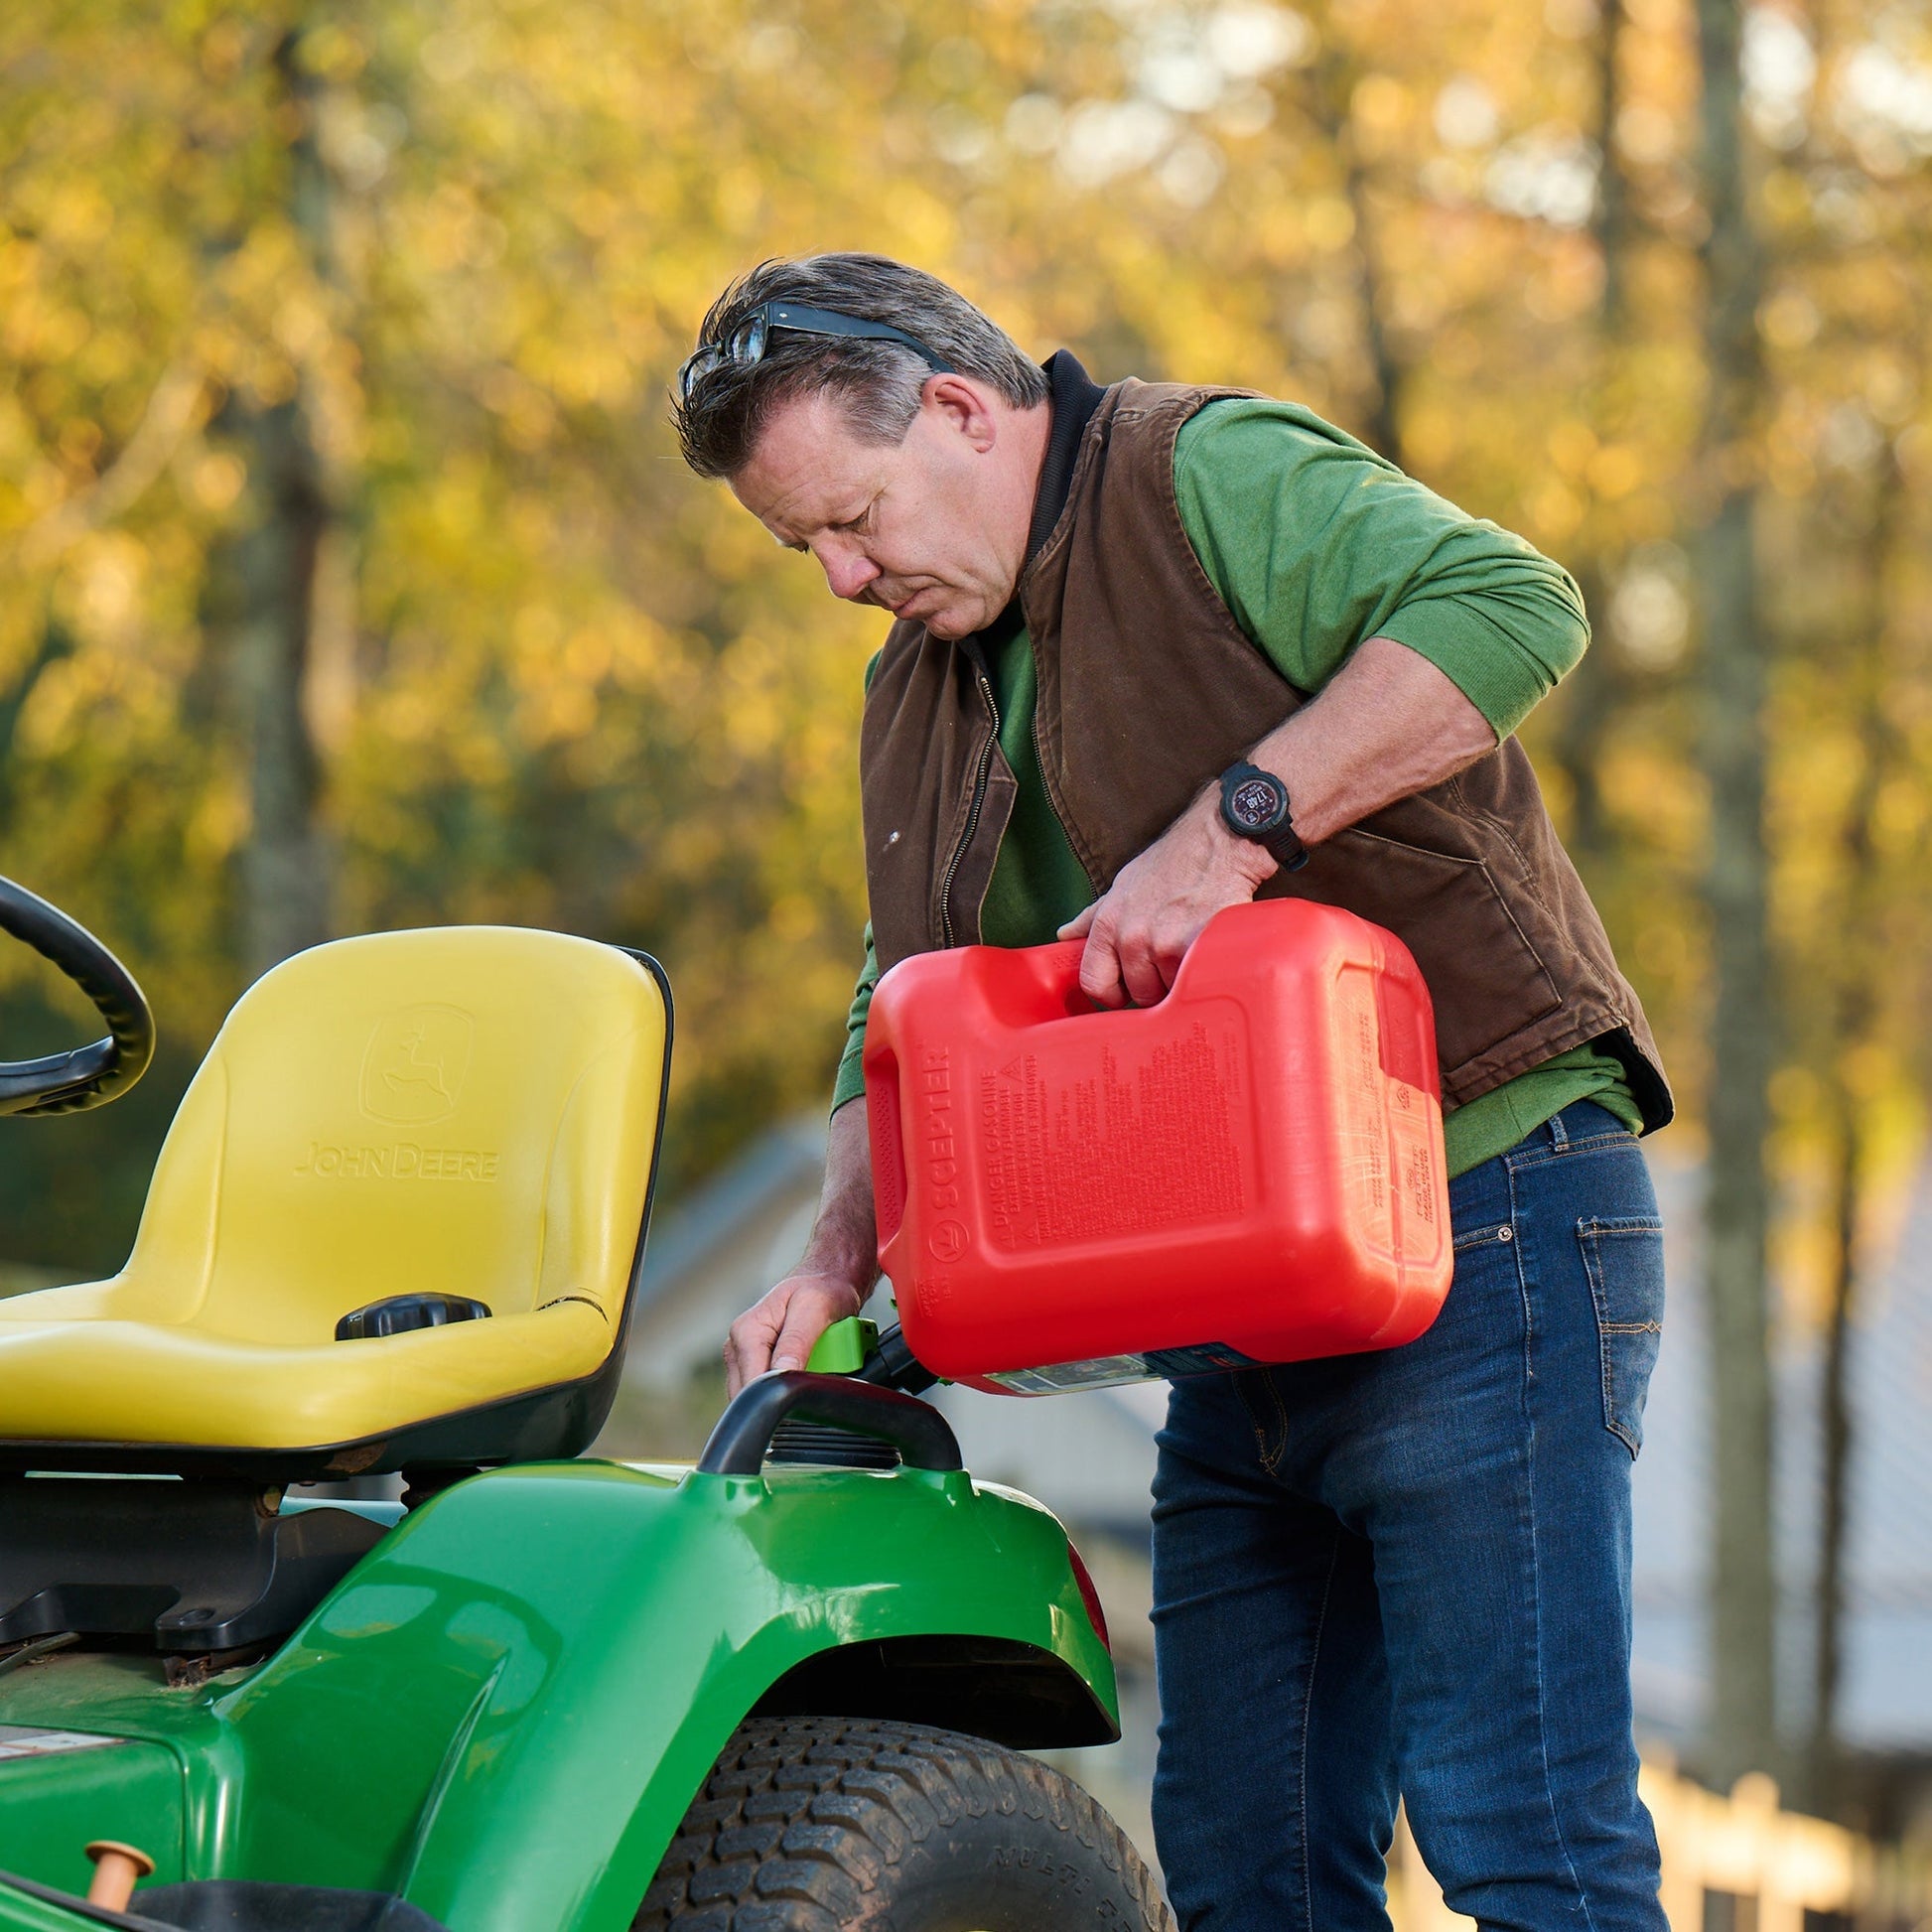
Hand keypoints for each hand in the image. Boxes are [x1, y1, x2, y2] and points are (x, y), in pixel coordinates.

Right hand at [724, 1268, 864, 1396]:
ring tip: (811, 1366)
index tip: (803, 1391)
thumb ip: (797, 1341)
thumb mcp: (815, 1309)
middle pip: (752, 1396)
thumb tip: (781, 1372)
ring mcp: (742, 1359)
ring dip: (784, 1390)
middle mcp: (736, 1347)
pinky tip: (802, 1370)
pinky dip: (785, 1387)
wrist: (822, 1284)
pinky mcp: (752, 1367)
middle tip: (813, 1373)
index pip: (753, 1383)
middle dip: (781, 1393)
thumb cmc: (820, 1292)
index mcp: (746, 1332)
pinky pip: (767, 1391)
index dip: (778, 1394)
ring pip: (760, 1397)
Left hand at [1058, 787, 1275, 1007]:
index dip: (1112, 994)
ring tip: (1194, 947)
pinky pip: (1197, 983)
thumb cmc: (1172, 864)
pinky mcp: (1200, 948)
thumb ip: (1093, 918)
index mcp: (1108, 925)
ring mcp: (1167, 944)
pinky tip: (1209, 951)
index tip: (1127, 991)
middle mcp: (1133, 937)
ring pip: (1172, 992)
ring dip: (1184, 979)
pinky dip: (1205, 974)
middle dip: (1157, 985)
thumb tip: (1066, 936)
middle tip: (1173, 958)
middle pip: (1140, 994)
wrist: (1218, 841)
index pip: (1094, 983)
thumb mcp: (1123, 887)